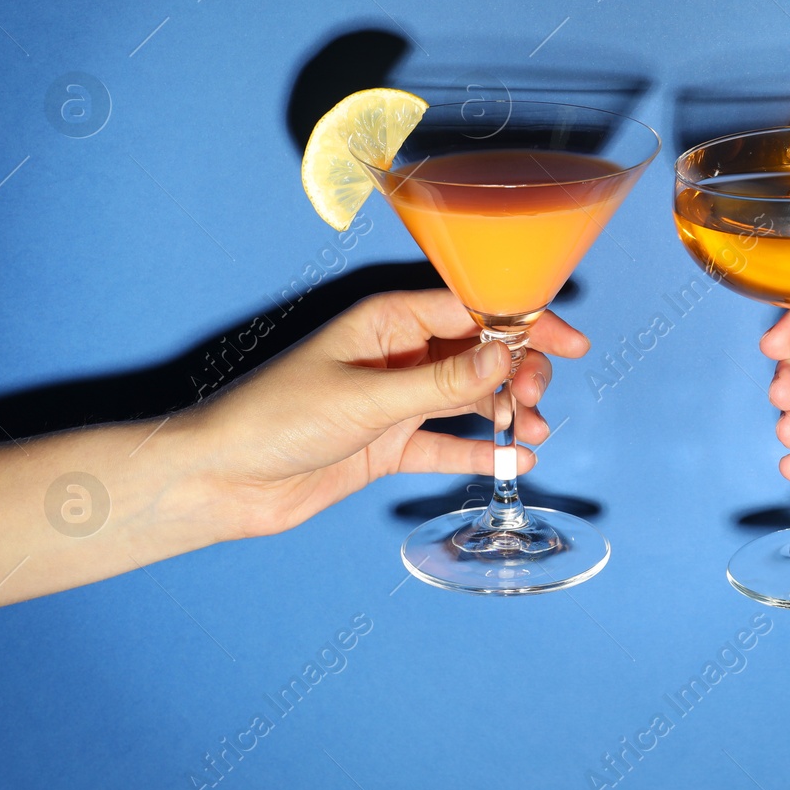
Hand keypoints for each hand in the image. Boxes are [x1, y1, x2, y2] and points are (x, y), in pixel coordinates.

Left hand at [184, 290, 588, 537]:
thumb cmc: (274, 419)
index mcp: (388, 322)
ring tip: (534, 430)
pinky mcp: (388, 445)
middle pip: (478, 352)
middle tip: (536, 397)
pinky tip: (515, 458)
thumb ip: (440, 382)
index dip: (523, 323)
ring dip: (506, 411)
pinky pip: (447, 444)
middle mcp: (398, 355)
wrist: (222, 480)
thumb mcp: (366, 398)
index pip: (471, 309)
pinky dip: (480, 451)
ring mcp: (395, 401)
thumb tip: (505, 357)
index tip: (567, 342)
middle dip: (518, 371)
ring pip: (469, 397)